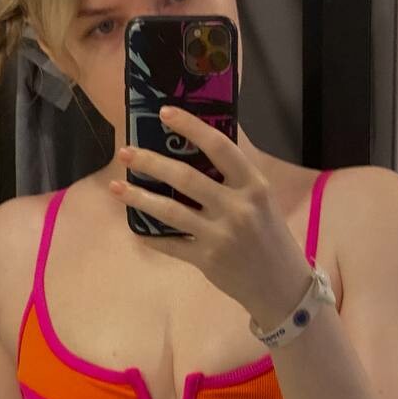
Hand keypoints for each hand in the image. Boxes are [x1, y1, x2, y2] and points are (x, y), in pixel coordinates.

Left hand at [109, 106, 313, 323]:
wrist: (282, 285)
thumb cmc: (270, 235)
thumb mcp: (262, 199)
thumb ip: (235, 177)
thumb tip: (198, 148)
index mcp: (253, 185)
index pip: (219, 147)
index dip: (190, 126)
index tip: (164, 113)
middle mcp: (237, 207)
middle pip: (185, 177)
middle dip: (150, 162)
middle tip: (124, 153)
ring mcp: (221, 235)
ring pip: (170, 211)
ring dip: (138, 197)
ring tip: (115, 187)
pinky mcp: (207, 260)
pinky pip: (170, 244)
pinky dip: (151, 238)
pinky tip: (136, 230)